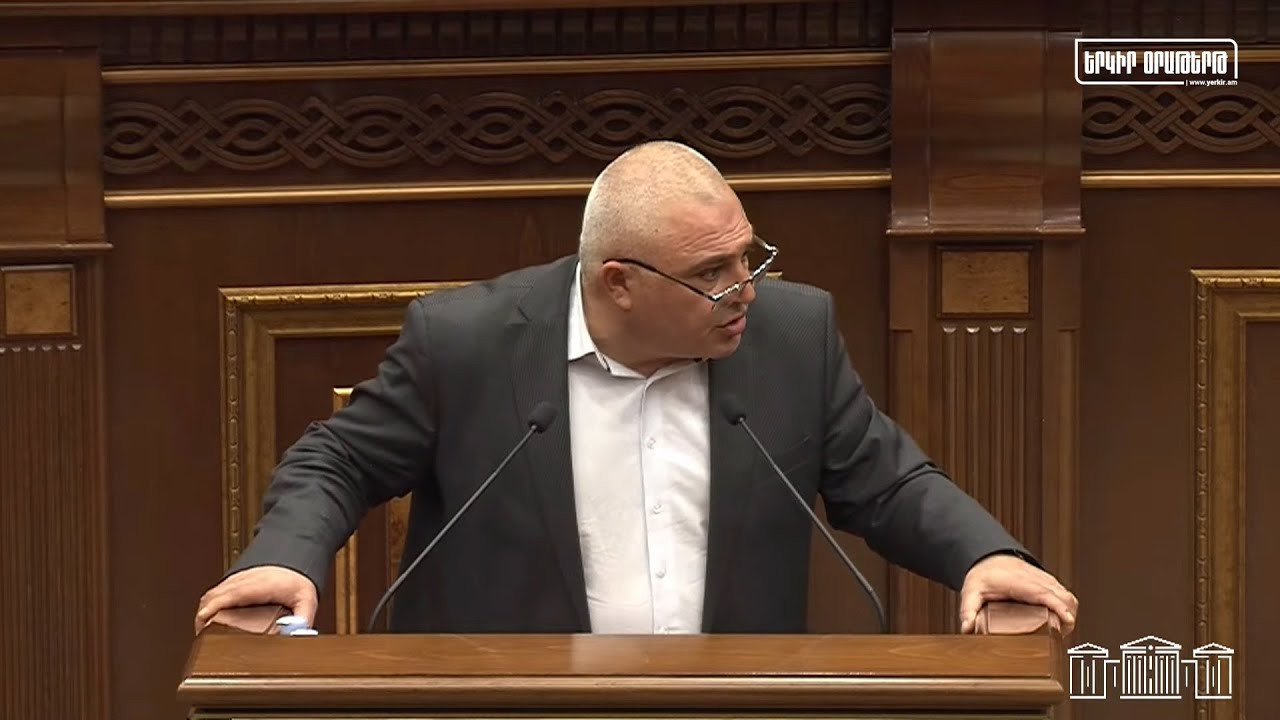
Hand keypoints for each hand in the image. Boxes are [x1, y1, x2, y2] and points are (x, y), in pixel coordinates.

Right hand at [194, 566, 317, 634]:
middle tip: (201, 635)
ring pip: (212, 592)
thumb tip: (298, 635)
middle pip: (214, 595)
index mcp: (260, 585)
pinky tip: (211, 616)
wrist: (298, 556)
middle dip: (203, 615)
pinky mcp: (235, 580)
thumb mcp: (306, 600)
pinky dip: (209, 603)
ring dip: (204, 609)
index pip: (230, 594)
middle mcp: (245, 580)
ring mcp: (238, 578)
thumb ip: (303, 619)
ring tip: (203, 630)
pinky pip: (216, 590)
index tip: (203, 620)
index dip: (214, 607)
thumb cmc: (299, 580)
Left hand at [958, 553, 1077, 634]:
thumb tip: (967, 627)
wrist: (990, 559)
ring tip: (1061, 632)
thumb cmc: (984, 576)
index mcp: (1019, 582)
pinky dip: (1068, 608)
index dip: (1058, 607)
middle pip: (1063, 596)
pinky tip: (1062, 622)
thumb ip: (968, 610)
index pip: (1044, 594)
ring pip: (1067, 596)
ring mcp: (1044, 580)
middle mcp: (1036, 579)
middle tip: (1060, 636)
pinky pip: (1065, 595)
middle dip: (1068, 615)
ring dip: (1070, 613)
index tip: (1067, 620)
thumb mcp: (971, 592)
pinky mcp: (1049, 583)